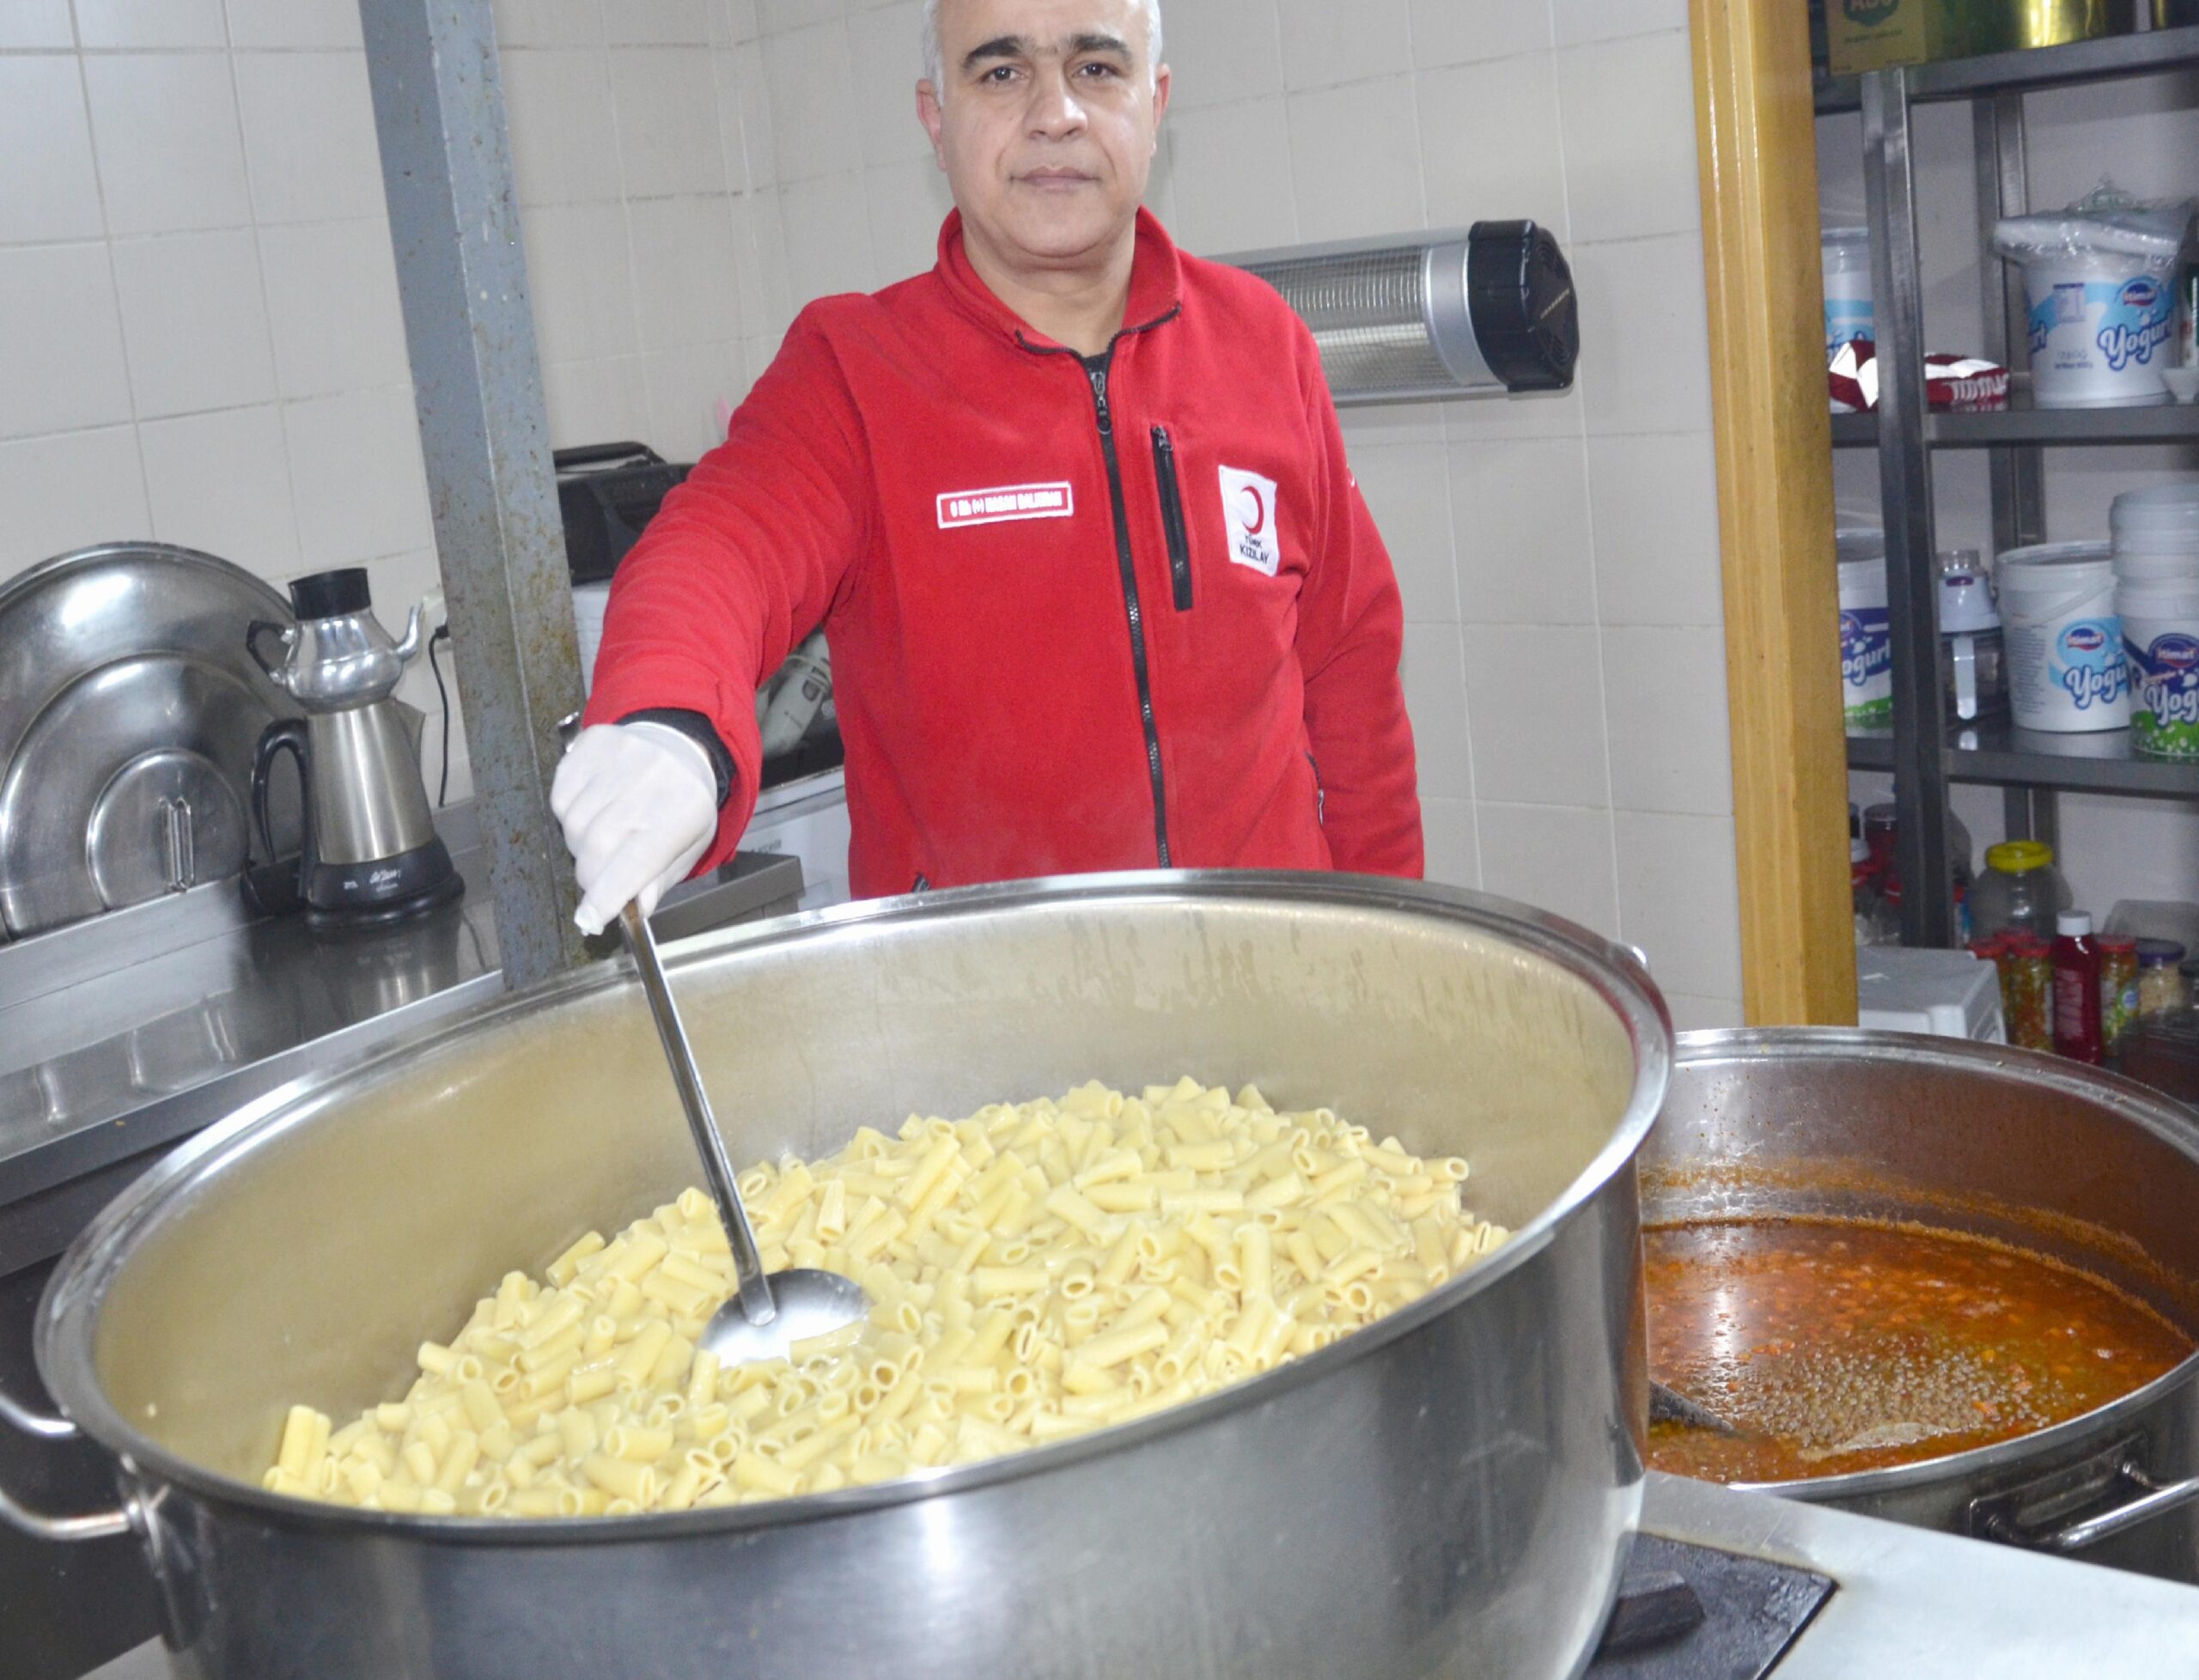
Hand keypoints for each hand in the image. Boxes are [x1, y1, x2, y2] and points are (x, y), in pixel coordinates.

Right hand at [551, 722, 718, 935]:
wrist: (680, 746)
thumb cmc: (682, 806)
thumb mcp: (687, 848)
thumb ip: (658, 881)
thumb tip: (633, 910)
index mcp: (682, 812)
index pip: (636, 861)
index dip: (608, 895)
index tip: (590, 920)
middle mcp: (651, 780)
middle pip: (596, 845)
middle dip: (590, 874)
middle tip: (599, 880)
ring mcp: (620, 757)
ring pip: (573, 822)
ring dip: (579, 844)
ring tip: (601, 837)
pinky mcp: (592, 744)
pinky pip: (561, 795)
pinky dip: (568, 813)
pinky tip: (591, 809)